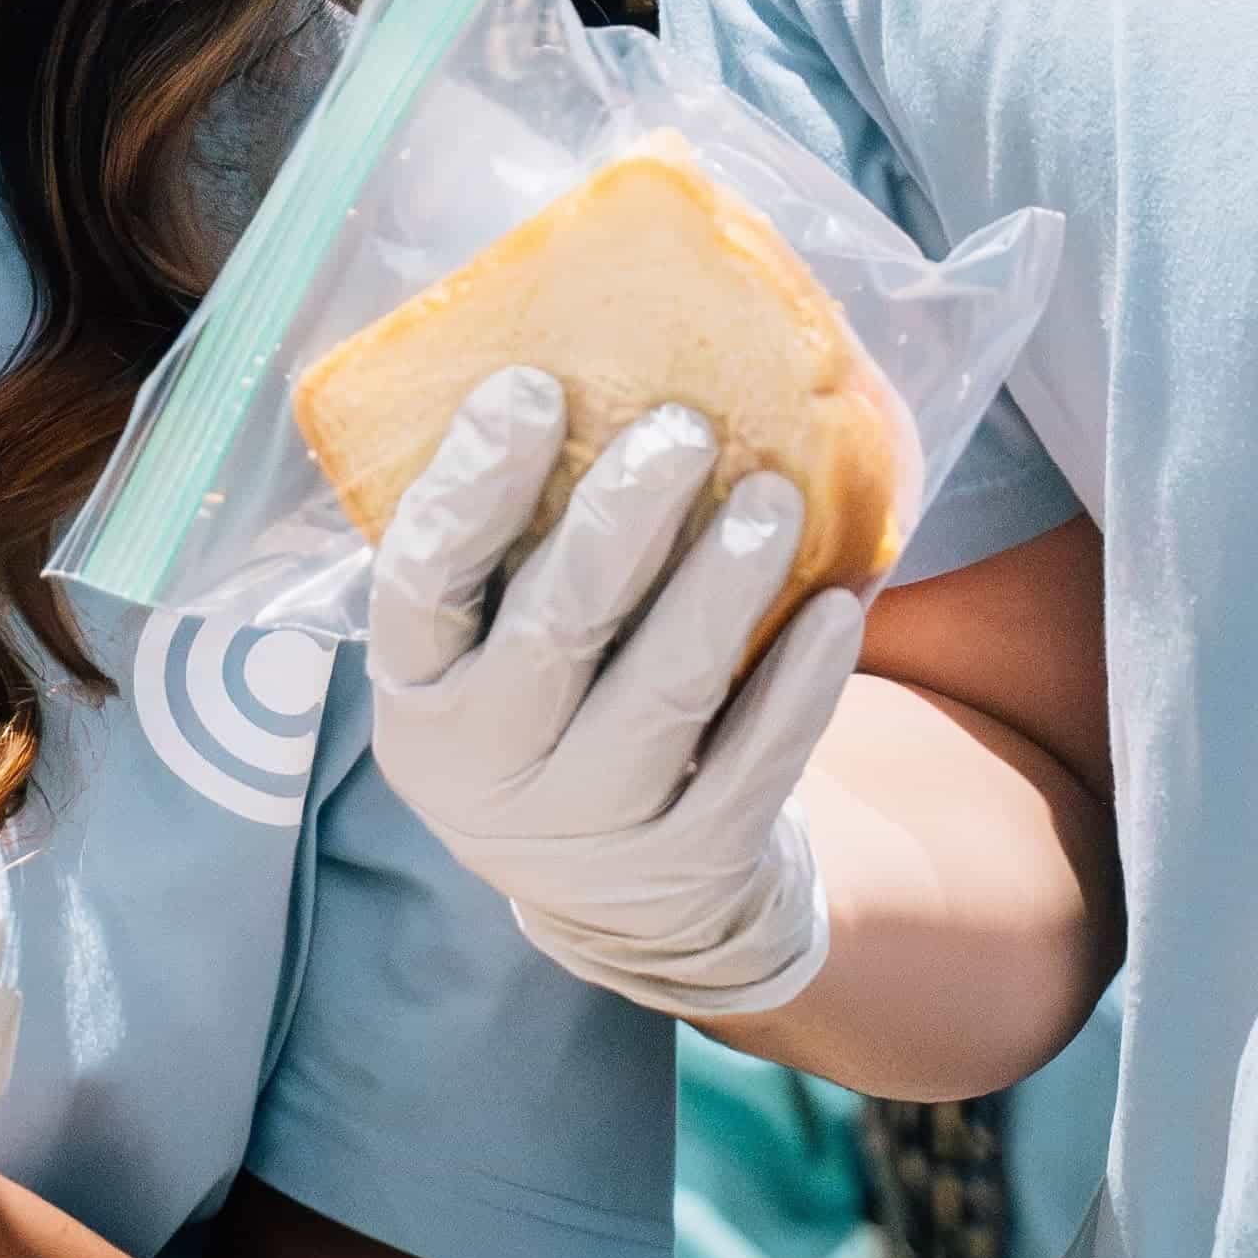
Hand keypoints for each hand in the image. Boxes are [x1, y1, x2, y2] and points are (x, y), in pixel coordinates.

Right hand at [362, 367, 862, 1015]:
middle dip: (622, 521)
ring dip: (722, 585)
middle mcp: (488, 769)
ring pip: (664, 695)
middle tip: (684, 428)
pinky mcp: (691, 857)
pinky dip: (799, 681)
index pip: (421, 583)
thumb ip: (511, 550)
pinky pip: (756, 761)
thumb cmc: (551, 712)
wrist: (619, 898)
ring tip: (774, 496)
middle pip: (555, 632)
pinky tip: (838, 606)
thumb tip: (578, 360)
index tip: (529, 387)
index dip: (471, 484)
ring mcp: (591, 823)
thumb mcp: (491, 652)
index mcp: (418, 693)